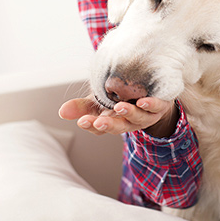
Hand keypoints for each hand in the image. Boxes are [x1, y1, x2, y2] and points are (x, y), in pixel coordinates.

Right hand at [58, 95, 177, 137]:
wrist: (152, 93)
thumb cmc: (122, 98)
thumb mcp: (100, 102)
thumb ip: (82, 107)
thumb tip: (61, 112)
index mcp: (113, 121)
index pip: (100, 127)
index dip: (91, 125)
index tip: (83, 121)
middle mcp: (129, 122)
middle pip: (119, 126)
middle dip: (108, 124)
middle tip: (98, 122)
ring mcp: (145, 115)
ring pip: (137, 117)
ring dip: (128, 113)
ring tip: (119, 107)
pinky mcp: (159, 106)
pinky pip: (156, 106)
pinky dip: (150, 104)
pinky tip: (143, 102)